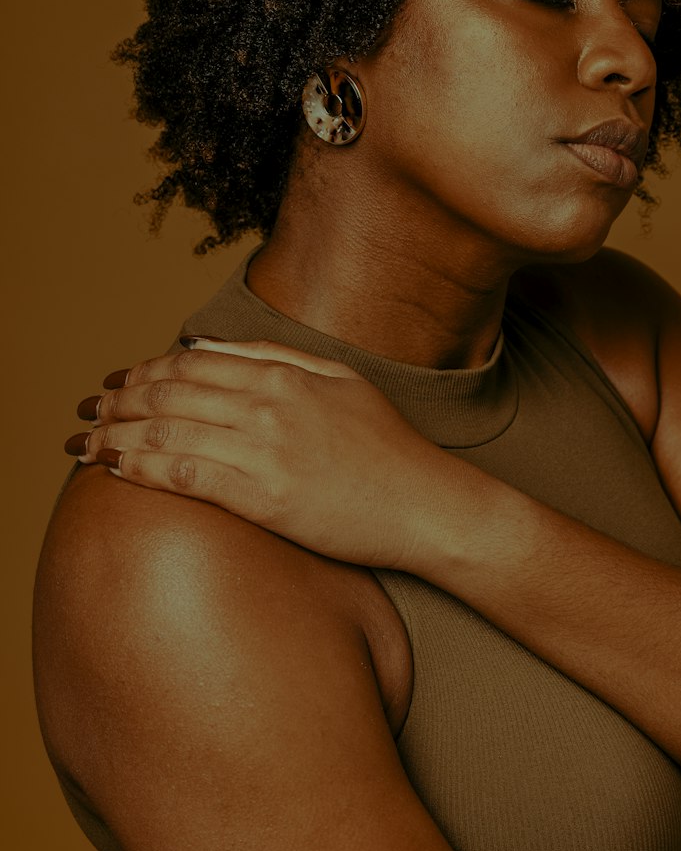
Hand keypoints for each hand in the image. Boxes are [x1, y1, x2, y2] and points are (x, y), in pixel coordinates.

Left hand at [64, 337, 454, 570]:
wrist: (424, 503)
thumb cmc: (387, 446)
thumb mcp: (339, 380)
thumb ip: (273, 356)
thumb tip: (206, 347)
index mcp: (284, 375)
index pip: (191, 364)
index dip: (142, 372)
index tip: (116, 383)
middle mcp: (269, 406)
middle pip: (169, 394)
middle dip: (117, 402)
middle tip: (87, 411)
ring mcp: (266, 451)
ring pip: (168, 434)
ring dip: (116, 436)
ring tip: (85, 443)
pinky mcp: (265, 498)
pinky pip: (186, 477)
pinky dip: (142, 471)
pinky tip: (115, 471)